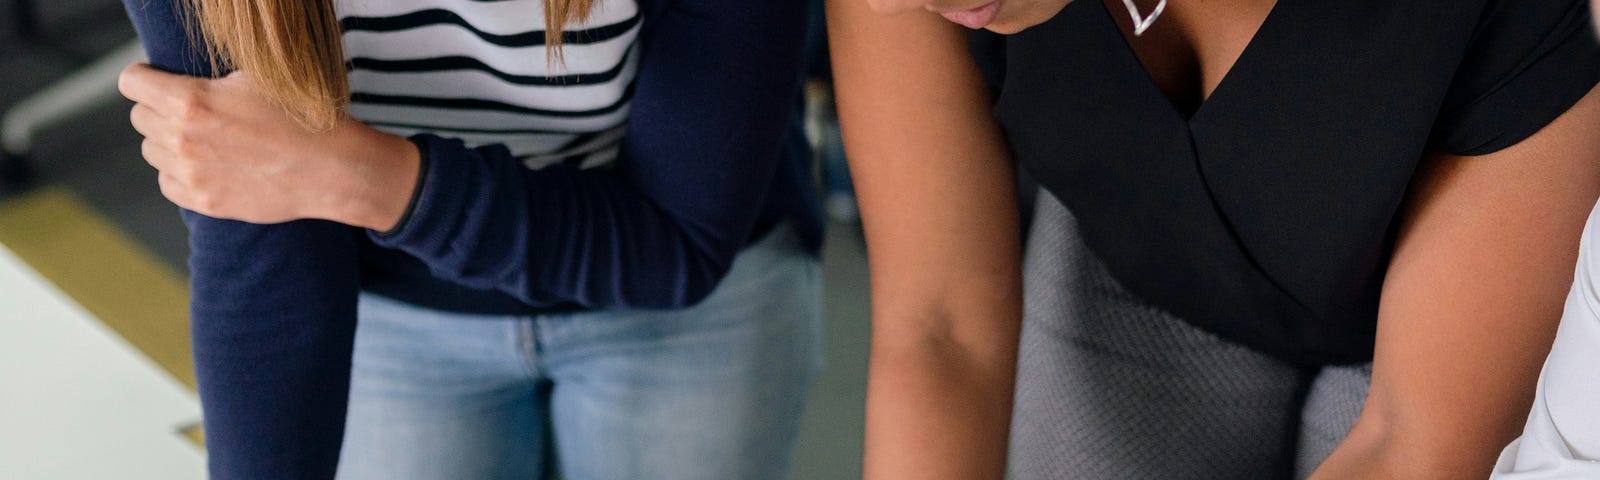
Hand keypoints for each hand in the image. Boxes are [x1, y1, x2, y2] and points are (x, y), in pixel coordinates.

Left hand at [116, 63, 419, 230]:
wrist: (333, 169)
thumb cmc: (300, 117)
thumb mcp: (254, 79)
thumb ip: (207, 78)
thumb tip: (181, 77)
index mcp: (191, 100)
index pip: (131, 82)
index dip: (145, 78)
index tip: (157, 81)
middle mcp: (182, 138)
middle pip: (139, 117)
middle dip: (159, 110)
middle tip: (193, 112)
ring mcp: (191, 173)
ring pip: (151, 150)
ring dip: (169, 143)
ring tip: (205, 140)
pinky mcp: (203, 201)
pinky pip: (167, 182)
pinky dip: (180, 173)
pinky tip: (209, 165)